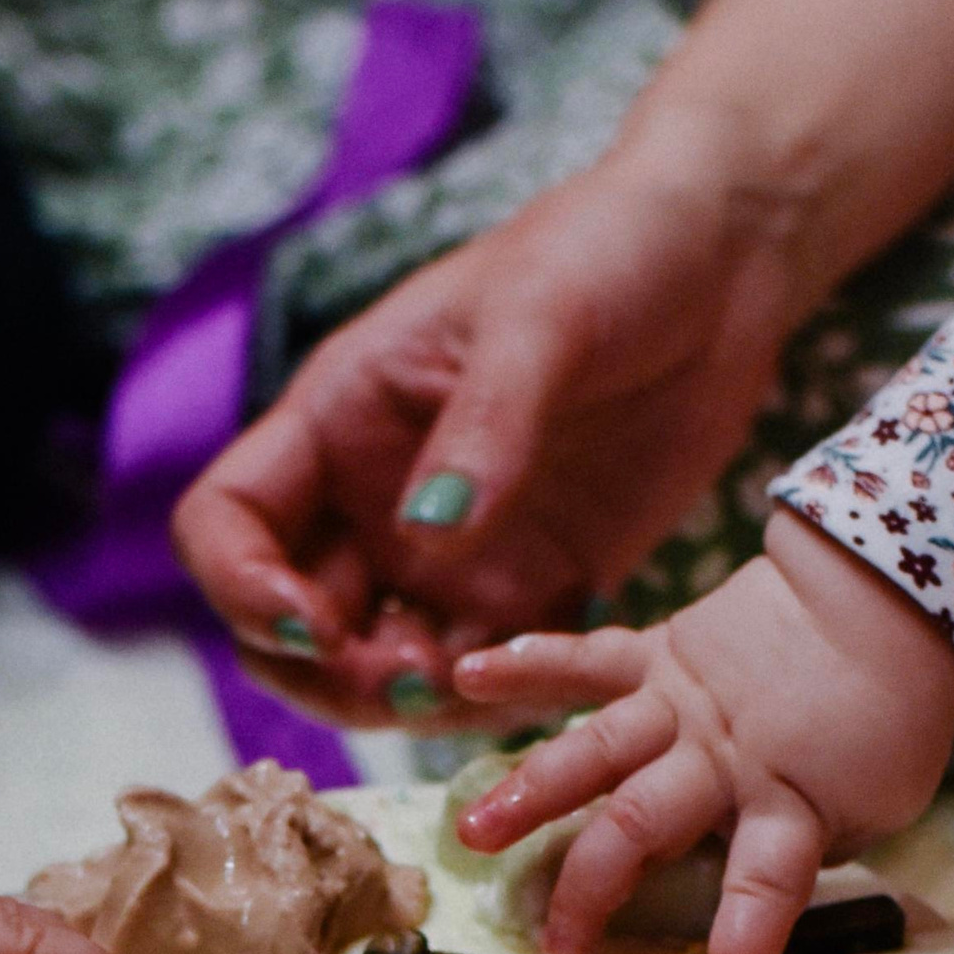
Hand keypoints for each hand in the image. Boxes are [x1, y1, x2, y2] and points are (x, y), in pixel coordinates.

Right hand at [169, 124, 820, 725]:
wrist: (726, 263)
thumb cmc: (612, 249)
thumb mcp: (541, 317)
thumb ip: (486, 425)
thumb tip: (425, 535)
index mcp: (339, 420)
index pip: (226, 523)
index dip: (242, 588)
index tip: (314, 623)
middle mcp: (375, 500)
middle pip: (290, 627)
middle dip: (328, 676)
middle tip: (410, 681)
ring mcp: (453, 554)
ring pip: (384, 668)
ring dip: (412, 703)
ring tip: (484, 686)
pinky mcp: (535, 586)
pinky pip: (490, 673)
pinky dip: (500, 698)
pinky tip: (549, 681)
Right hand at [447, 509, 953, 953]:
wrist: (886, 596)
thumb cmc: (888, 716)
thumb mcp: (876, 803)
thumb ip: (809, 847)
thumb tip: (747, 887)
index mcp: (789, 801)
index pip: (767, 886)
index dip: (746, 944)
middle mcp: (721, 756)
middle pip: (644, 823)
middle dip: (593, 887)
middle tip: (555, 946)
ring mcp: (681, 704)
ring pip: (596, 752)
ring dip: (530, 793)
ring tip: (472, 831)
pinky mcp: (660, 654)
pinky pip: (588, 660)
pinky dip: (528, 664)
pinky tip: (467, 674)